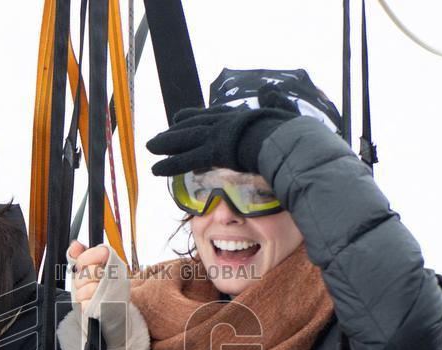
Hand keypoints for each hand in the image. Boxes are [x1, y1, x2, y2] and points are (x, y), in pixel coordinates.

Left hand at [61, 241, 148, 349]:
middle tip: (84, 283)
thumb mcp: (88, 272)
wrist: (112, 319)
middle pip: (91, 271)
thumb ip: (81, 257)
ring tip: (87, 296)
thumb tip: (75, 245)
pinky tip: (89, 305)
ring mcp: (115, 294)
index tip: (81, 262)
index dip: (88, 256)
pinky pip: (87, 305)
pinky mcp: (109, 310)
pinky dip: (84, 306)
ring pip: (88, 289)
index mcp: (115, 265)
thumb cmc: (99, 293)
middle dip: (81, 278)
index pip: (103, 251)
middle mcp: (118, 278)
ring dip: (82, 293)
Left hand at [146, 105, 296, 176]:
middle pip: (194, 126)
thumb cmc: (292, 132)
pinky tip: (155, 169)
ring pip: (186, 140)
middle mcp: (225, 122)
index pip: (212, 115)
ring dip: (166, 144)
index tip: (179, 117)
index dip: (194, 117)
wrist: (288, 140)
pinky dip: (170, 165)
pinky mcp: (214, 151)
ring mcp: (218, 135)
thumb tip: (270, 87)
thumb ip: (275, 101)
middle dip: (174, 132)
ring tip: (149, 148)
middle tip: (157, 137)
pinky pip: (187, 160)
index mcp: (239, 115)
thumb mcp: (283, 111)